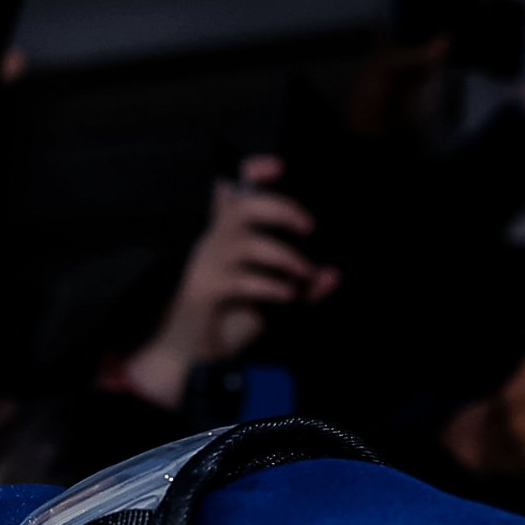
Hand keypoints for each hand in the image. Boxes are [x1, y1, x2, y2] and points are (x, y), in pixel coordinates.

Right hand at [109, 157, 328, 406]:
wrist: (192, 356)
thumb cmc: (230, 320)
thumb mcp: (274, 298)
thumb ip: (304, 286)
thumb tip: (333, 275)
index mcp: (227, 236)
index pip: (232, 190)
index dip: (253, 172)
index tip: (279, 168)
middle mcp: (213, 243)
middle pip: (243, 206)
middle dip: (281, 209)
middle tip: (309, 228)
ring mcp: (206, 265)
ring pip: (246, 242)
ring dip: (284, 256)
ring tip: (305, 274)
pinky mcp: (203, 290)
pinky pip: (242, 279)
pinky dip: (271, 285)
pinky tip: (287, 295)